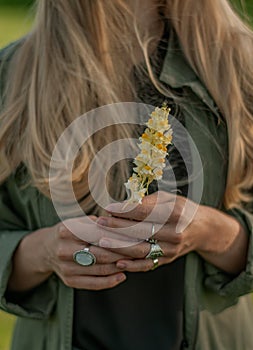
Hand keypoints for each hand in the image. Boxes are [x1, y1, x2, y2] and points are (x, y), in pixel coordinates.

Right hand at [8, 216, 127, 292]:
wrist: (45, 249)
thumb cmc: (69, 231)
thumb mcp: (78, 221)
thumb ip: (98, 223)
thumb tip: (123, 225)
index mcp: (67, 230)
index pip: (99, 234)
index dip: (119, 236)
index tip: (136, 236)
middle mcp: (64, 250)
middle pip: (101, 253)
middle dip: (124, 253)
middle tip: (141, 251)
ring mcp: (66, 268)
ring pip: (99, 269)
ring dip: (120, 266)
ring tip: (135, 262)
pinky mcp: (69, 281)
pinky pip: (93, 284)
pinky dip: (110, 281)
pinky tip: (122, 276)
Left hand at [96, 191, 247, 273]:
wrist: (202, 230)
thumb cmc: (182, 209)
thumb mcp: (169, 199)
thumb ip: (148, 201)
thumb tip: (125, 205)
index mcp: (175, 214)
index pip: (146, 212)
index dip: (125, 210)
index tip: (107, 208)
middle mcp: (175, 233)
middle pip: (141, 231)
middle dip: (117, 227)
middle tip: (99, 222)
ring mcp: (172, 249)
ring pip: (141, 250)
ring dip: (119, 247)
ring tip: (101, 242)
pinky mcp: (168, 260)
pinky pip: (148, 264)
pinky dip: (132, 265)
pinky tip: (117, 262)